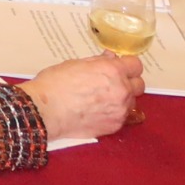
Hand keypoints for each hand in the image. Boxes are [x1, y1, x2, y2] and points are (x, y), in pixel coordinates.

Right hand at [19, 55, 143, 140]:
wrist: (45, 111)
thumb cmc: (54, 84)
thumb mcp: (74, 64)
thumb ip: (97, 62)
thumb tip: (110, 58)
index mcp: (111, 70)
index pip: (135, 65)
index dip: (127, 65)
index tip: (120, 67)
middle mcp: (121, 90)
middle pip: (139, 84)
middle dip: (128, 82)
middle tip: (113, 83)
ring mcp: (120, 110)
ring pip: (131, 102)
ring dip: (122, 98)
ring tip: (102, 99)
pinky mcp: (115, 125)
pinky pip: (122, 117)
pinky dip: (114, 113)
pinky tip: (97, 110)